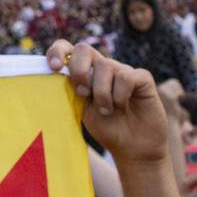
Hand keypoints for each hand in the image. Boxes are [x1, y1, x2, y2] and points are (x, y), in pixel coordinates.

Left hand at [47, 40, 168, 163]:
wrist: (133, 147)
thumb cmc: (106, 127)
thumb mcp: (82, 109)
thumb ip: (72, 90)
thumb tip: (58, 73)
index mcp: (84, 72)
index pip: (67, 49)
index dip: (57, 52)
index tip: (54, 67)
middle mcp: (103, 67)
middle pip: (84, 49)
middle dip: (78, 70)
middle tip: (83, 93)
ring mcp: (123, 70)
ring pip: (105, 65)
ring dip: (102, 92)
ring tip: (107, 110)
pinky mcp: (142, 78)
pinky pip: (126, 77)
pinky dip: (120, 95)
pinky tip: (122, 107)